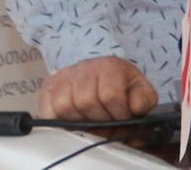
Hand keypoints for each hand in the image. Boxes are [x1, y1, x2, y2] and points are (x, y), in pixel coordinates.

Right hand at [36, 56, 158, 121]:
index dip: (118, 114)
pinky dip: (59, 120)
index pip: (111, 95)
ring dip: (79, 121)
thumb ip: (143, 100)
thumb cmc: (121, 86)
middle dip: (99, 120)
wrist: (101, 75)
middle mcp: (84, 67)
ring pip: (65, 106)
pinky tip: (73, 120)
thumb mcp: (139, 91)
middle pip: (86, 102)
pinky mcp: (48, 86)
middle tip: (106, 124)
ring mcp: (64, 76)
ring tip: (90, 122)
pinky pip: (47, 110)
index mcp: (109, 66)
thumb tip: (135, 108)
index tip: (123, 119)